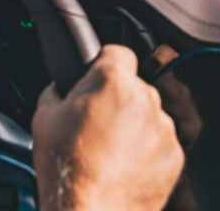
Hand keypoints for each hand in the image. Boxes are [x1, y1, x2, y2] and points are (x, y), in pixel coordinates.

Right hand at [31, 45, 183, 210]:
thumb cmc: (66, 168)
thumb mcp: (44, 117)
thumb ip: (58, 91)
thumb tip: (62, 87)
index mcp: (112, 81)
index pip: (117, 52)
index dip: (104, 65)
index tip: (97, 80)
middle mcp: (145, 99)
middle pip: (133, 86)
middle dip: (117, 99)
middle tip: (95, 124)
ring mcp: (164, 128)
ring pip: (149, 115)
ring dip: (134, 126)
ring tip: (109, 151)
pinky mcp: (175, 156)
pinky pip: (160, 143)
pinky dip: (147, 151)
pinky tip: (123, 167)